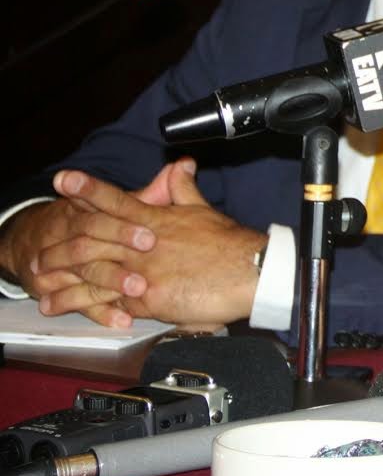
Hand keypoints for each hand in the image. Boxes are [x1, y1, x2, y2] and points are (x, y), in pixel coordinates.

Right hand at [0, 171, 161, 327]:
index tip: (151, 233)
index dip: (127, 223)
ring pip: (86, 271)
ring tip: (140, 289)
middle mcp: (71, 234)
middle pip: (93, 237)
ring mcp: (63, 264)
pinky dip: (102, 312)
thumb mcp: (116, 204)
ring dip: (113, 280)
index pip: (105, 209)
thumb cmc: (88, 221)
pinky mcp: (57, 290)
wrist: (31, 240)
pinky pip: (80, 302)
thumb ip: (152, 191)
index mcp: (87, 210)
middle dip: (120, 242)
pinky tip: (124, 320)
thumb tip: (184, 167)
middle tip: (150, 251)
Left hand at [34, 162, 264, 327]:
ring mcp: (144, 271)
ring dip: (63, 280)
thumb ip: (185, 191)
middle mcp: (144, 244)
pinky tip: (68, 308)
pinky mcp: (149, 299)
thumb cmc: (232, 245)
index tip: (64, 180)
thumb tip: (179, 167)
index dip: (88, 189)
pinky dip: (86, 306)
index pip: (116, 201)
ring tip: (41, 286)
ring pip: (93, 273)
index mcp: (158, 220)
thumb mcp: (205, 211)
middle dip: (61, 244)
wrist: (252, 272)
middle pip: (93, 239)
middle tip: (38, 251)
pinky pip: (111, 302)